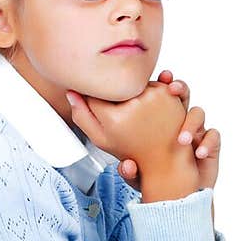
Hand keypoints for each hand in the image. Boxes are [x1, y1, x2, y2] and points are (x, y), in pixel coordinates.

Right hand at [65, 79, 186, 166]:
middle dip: (115, 96)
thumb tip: (71, 92)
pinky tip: (150, 108)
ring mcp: (153, 96)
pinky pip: (150, 82)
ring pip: (132, 82)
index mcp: (114, 118)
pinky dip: (149, 91)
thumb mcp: (101, 140)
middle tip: (123, 116)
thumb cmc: (133, 150)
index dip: (96, 101)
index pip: (94, 94)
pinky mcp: (168, 92)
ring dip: (133, 92)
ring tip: (138, 115)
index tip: (103, 111)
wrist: (165, 158)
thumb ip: (81, 116)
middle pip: (114, 86)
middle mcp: (134, 103)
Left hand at [119, 70, 221, 195]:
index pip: (158, 98)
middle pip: (182, 95)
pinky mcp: (210, 145)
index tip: (159, 78)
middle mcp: (178, 122)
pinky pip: (213, 136)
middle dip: (179, 87)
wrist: (179, 197)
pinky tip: (198, 154)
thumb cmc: (157, 181)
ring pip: (198, 114)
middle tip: (172, 89)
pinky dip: (207, 143)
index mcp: (159, 123)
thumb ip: (131, 172)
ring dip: (190, 122)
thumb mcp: (139, 178)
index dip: (159, 85)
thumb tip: (126, 167)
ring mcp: (196, 131)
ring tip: (181, 140)